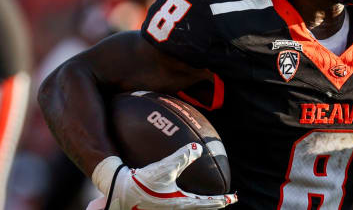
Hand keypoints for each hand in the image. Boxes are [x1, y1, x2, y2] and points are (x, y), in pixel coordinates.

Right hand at [93, 143, 236, 209]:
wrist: (119, 193)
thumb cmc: (142, 183)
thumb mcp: (164, 168)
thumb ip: (182, 157)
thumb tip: (197, 148)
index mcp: (181, 204)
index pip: (208, 204)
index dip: (222, 201)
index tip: (233, 198)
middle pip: (201, 209)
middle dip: (215, 204)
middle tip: (226, 200)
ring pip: (191, 209)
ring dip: (202, 204)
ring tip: (209, 199)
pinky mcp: (160, 208)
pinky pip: (180, 206)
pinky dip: (189, 202)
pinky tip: (184, 193)